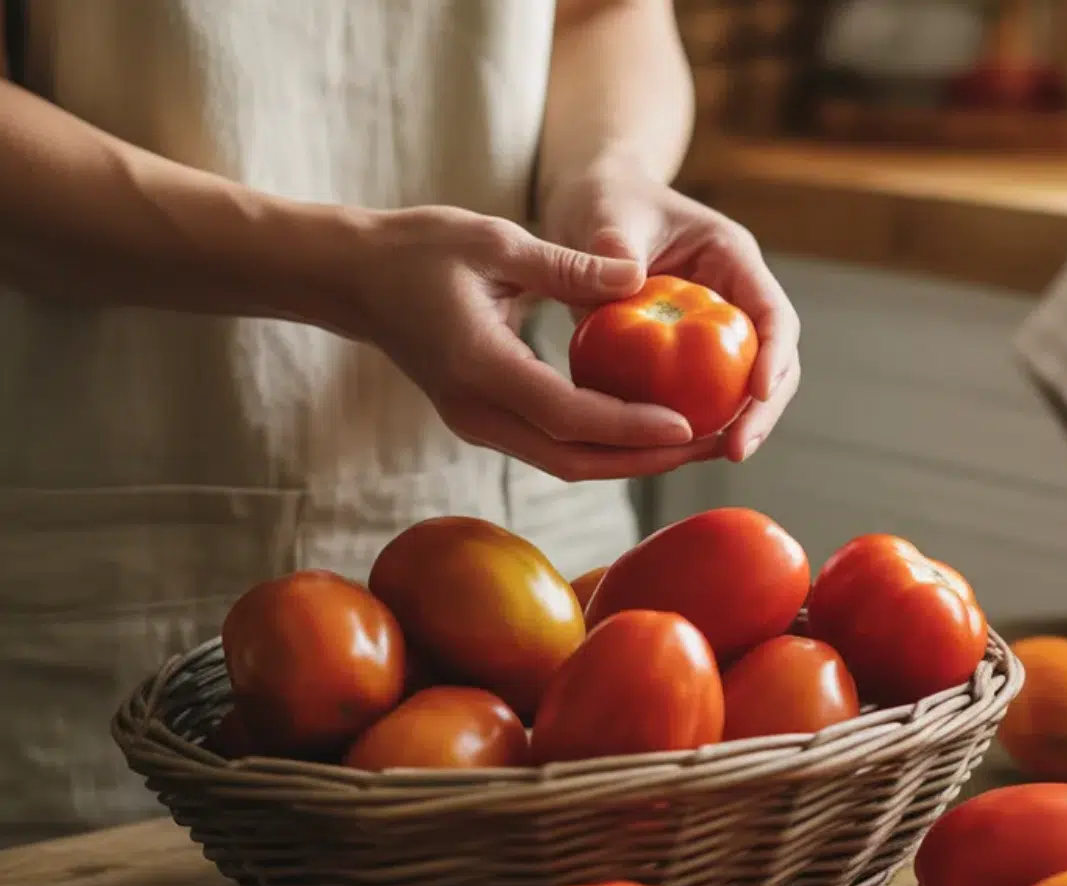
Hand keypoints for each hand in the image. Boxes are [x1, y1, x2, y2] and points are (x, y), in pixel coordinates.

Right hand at [337, 206, 720, 480]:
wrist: (351, 279)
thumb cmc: (418, 249)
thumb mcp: (493, 239)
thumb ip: (567, 265)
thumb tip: (638, 276)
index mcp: (479, 366)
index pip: (566, 415)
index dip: (629, 428)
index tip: (686, 426)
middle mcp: (476, 410)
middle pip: (574, 460)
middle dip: (647, 461)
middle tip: (712, 444)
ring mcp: (477, 423)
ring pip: (565, 462)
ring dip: (631, 460)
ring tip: (697, 443)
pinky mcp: (484, 422)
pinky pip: (553, 447)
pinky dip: (605, 446)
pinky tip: (652, 430)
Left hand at [543, 161, 799, 462]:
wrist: (594, 202)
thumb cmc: (605, 198)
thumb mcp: (606, 213)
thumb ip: (612, 247)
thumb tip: (624, 280)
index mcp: (732, 257)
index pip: (773, 312)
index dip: (774, 354)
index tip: (759, 392)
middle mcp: (737, 295)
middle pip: (775, 358)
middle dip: (764, 408)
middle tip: (737, 450)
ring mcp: (719, 326)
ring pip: (747, 383)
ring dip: (739, 422)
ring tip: (718, 457)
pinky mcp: (694, 351)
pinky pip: (706, 392)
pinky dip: (698, 421)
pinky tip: (677, 451)